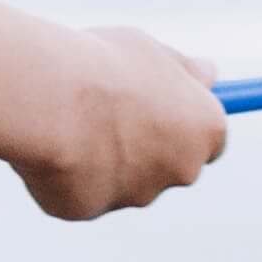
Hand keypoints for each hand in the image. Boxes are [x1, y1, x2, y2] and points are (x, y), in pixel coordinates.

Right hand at [15, 26, 222, 222]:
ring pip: (122, 177)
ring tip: (71, 114)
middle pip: (170, 162)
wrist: (50, 101)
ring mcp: (138, 195)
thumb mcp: (151, 51)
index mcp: (205, 128)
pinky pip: (81, 187)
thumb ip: (183, 70)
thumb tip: (208, 75)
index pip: (210, 138)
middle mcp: (182, 169)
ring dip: (103, 154)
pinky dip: (69, 168)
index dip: (184, 121)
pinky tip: (51, 136)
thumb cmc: (104, 66)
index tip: (165, 105)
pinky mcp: (91, 210)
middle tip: (111, 107)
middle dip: (145, 143)